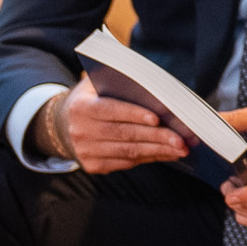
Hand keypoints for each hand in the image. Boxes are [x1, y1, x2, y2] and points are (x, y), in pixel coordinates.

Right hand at [33, 75, 187, 173]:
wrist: (64, 124)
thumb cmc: (93, 98)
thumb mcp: (97, 83)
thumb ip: (119, 80)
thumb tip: (155, 86)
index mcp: (82, 107)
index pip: (111, 110)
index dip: (134, 114)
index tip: (157, 118)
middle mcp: (81, 131)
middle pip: (125, 134)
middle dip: (157, 137)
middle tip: (182, 139)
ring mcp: (86, 151)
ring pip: (129, 152)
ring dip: (159, 151)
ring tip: (182, 148)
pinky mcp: (93, 166)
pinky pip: (127, 163)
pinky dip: (150, 158)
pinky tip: (168, 153)